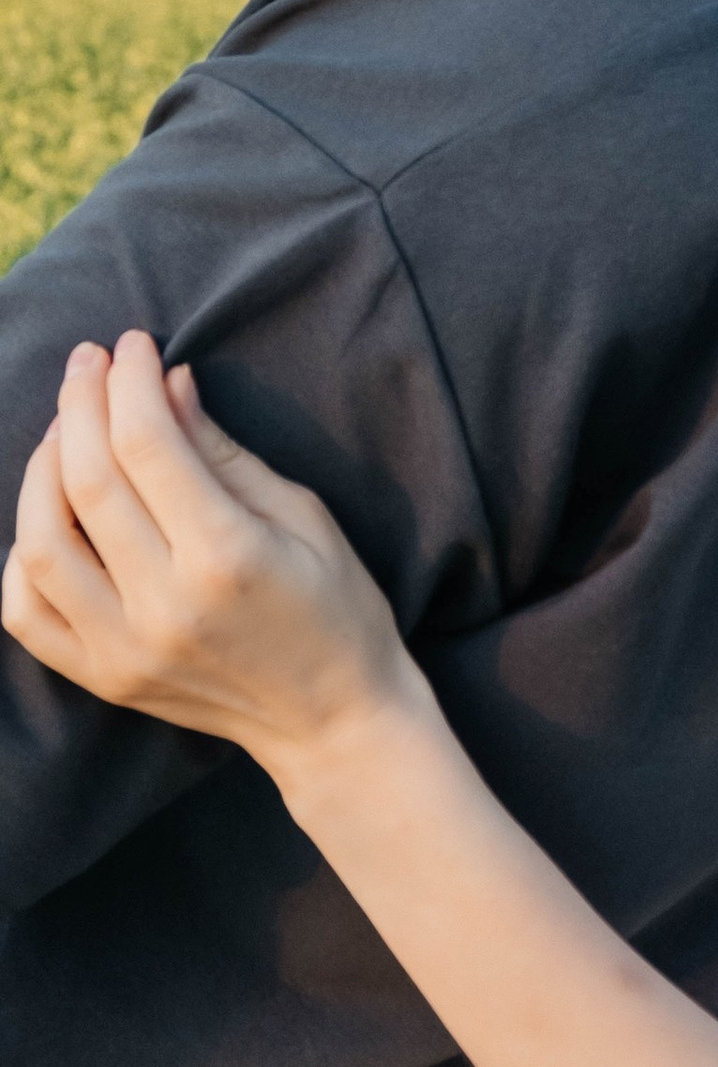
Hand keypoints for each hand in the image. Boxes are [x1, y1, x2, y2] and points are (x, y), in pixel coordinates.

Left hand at [2, 332, 422, 773]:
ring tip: (66, 431)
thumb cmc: (337, 608)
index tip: (132, 345)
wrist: (335, 721)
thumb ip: (224, 452)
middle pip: (88, 479)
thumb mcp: (303, 515)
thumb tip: (166, 383)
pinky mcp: (102, 678)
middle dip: (81, 403)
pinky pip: (25, 610)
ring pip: (42, 540)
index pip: (146, 443)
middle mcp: (165, 605)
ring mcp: (124, 649)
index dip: (129, 381)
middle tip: (90, 363)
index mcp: (227, 558)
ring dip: (41, 468)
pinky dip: (23, 553)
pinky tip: (49, 515)